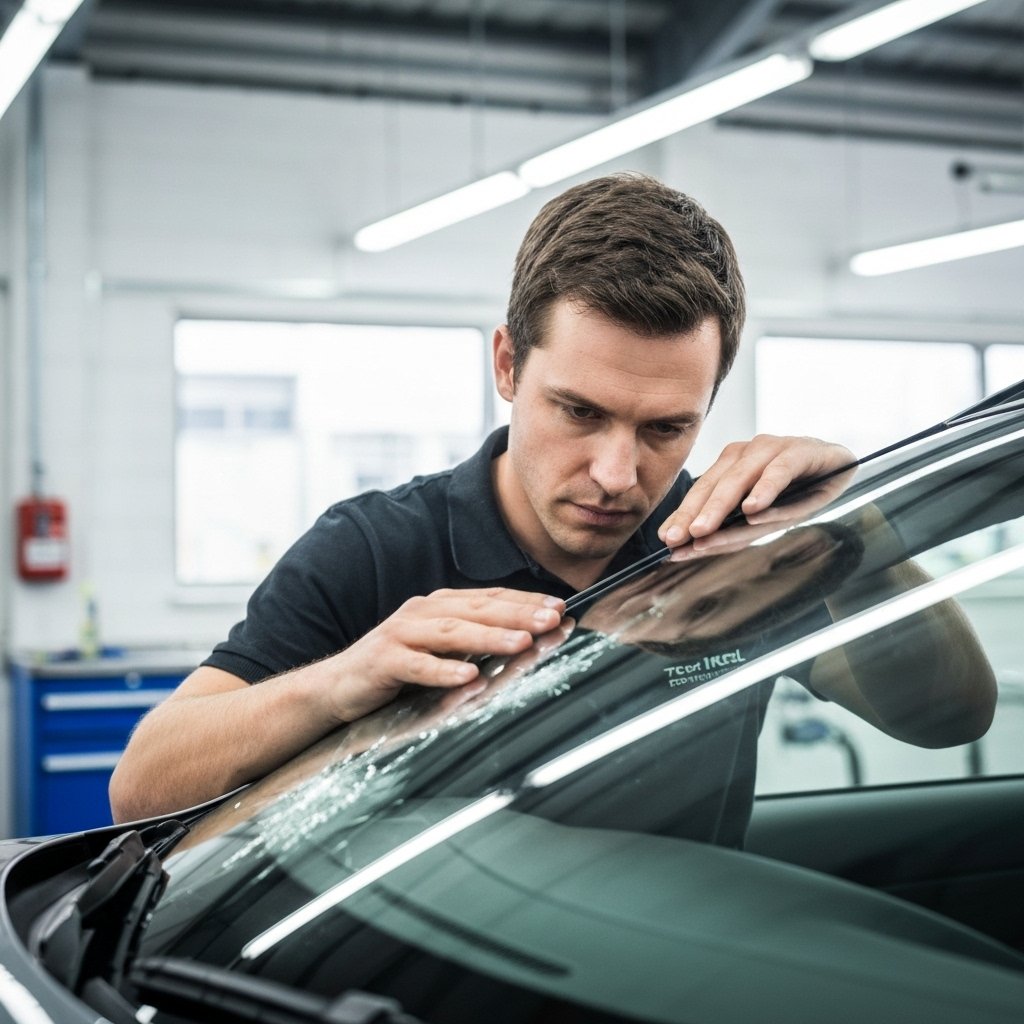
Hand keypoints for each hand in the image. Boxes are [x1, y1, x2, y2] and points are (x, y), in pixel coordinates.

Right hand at [319, 587, 565, 722]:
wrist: (338, 685)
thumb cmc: (398, 668)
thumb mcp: (440, 648)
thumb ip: (474, 639)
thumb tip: (528, 638)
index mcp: (440, 605)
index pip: (491, 598)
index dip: (526, 601)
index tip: (561, 608)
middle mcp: (422, 611)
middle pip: (477, 609)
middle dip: (518, 614)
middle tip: (552, 620)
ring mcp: (401, 634)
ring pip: (453, 632)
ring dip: (491, 636)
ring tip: (522, 642)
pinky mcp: (383, 661)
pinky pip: (418, 666)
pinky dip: (445, 670)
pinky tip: (469, 676)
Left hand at [658, 435, 854, 548]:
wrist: (843, 467)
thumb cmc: (798, 491)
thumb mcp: (763, 514)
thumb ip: (736, 527)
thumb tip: (699, 545)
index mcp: (730, 465)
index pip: (701, 493)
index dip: (683, 517)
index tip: (666, 542)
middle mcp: (745, 453)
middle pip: (714, 486)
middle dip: (693, 515)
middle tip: (678, 539)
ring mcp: (770, 448)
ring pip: (739, 479)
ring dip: (720, 507)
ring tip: (703, 530)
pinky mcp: (800, 450)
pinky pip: (778, 471)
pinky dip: (765, 490)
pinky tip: (752, 509)